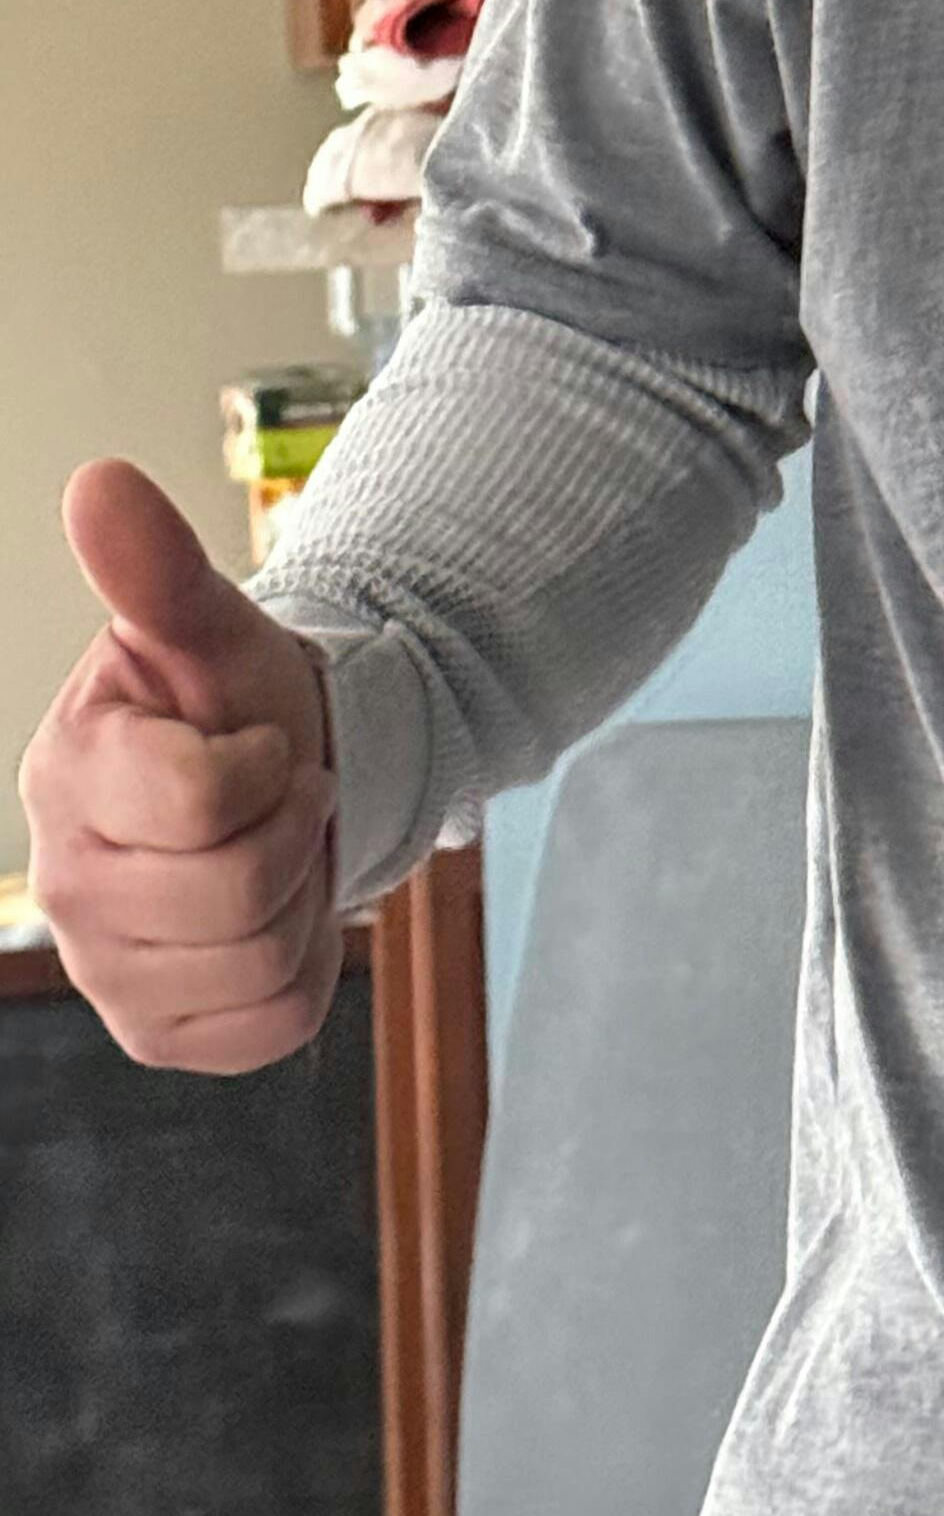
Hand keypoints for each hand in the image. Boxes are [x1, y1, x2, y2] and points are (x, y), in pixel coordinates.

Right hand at [20, 460, 340, 1070]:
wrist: (272, 785)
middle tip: (281, 795)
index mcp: (69, 777)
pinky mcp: (160, 1035)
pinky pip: (276, 1023)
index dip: (269, 764)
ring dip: (303, 898)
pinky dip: (305, 969)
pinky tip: (273, 918)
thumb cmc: (233, 702)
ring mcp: (107, 971)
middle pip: (239, 889)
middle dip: (294, 828)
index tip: (263, 742)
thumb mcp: (211, 629)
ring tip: (273, 850)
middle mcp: (66, 885)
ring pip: (262, 961)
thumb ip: (157, 568)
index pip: (203, 798)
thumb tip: (98, 480)